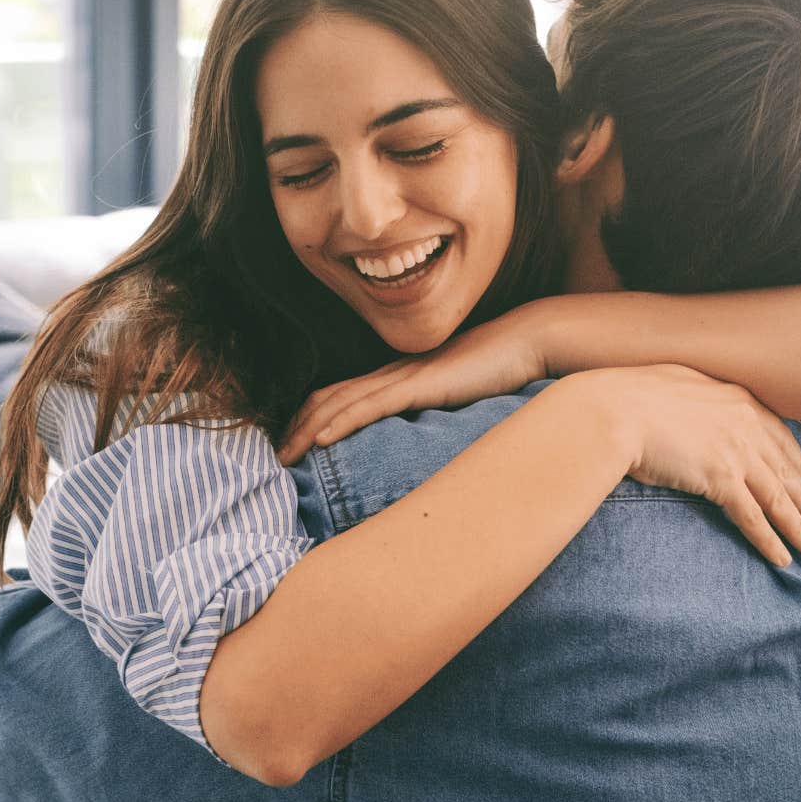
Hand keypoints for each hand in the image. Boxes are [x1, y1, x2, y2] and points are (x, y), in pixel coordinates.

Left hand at [277, 310, 547, 464]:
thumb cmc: (499, 370)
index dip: (310, 419)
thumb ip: (437, 414)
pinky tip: (321, 439)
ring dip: (307, 429)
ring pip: (341, 403)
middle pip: (329, 399)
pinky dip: (342, 422)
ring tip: (283, 456)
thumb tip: (423, 445)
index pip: (341, 396)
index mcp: (399, 377)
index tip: (293, 447)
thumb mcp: (459, 397)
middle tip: (273, 459)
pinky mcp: (420, 385)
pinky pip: (371, 405)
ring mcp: (404, 377)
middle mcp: (393, 374)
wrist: (526, 342)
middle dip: (295, 428)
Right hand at [577, 364, 800, 564]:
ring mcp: (736, 451)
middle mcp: (744, 423)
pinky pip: (753, 515)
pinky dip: (769, 539)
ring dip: (797, 525)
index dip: (794, 463)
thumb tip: (690, 409)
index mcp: (736, 398)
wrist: (613, 409)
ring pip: (777, 496)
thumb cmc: (629, 396)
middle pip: (785, 468)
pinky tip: (782, 557)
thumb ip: (696, 399)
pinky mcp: (721, 478)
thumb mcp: (673, 383)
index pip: (778, 436)